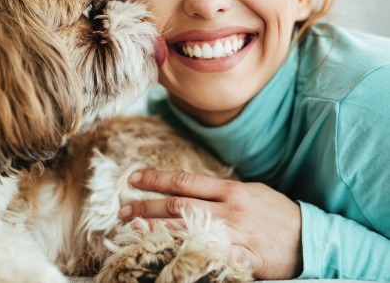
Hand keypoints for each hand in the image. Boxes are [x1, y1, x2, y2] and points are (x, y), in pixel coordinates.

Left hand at [119, 170, 301, 279]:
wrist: (313, 238)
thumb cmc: (279, 214)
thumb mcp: (252, 191)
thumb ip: (222, 191)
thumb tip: (191, 187)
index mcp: (231, 190)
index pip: (185, 181)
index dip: (156, 179)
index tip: (133, 178)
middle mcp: (229, 208)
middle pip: (178, 204)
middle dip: (146, 205)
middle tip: (122, 209)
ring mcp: (236, 232)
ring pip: (187, 227)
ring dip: (155, 227)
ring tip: (131, 227)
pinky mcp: (244, 255)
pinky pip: (210, 253)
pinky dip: (186, 251)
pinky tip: (166, 252)